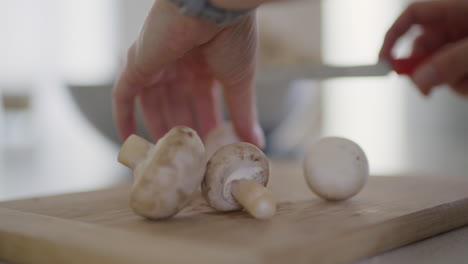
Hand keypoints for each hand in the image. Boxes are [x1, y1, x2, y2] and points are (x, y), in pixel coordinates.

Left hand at [113, 0, 263, 146]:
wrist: (215, 5)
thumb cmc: (232, 37)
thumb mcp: (240, 81)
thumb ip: (243, 114)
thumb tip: (257, 142)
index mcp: (204, 66)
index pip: (202, 103)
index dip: (205, 126)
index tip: (210, 151)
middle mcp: (179, 66)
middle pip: (176, 106)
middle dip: (182, 132)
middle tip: (186, 160)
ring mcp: (157, 65)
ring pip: (152, 105)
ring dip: (157, 130)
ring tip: (164, 159)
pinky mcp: (137, 64)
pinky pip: (124, 96)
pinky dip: (124, 118)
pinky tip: (128, 143)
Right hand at [380, 0, 467, 95]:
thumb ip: (451, 61)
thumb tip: (420, 79)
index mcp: (457, 10)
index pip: (412, 15)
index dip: (393, 35)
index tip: (383, 60)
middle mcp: (457, 26)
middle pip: (419, 48)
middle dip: (420, 71)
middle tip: (424, 89)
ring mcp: (461, 46)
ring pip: (435, 68)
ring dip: (447, 81)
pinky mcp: (465, 65)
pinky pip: (451, 78)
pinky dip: (461, 86)